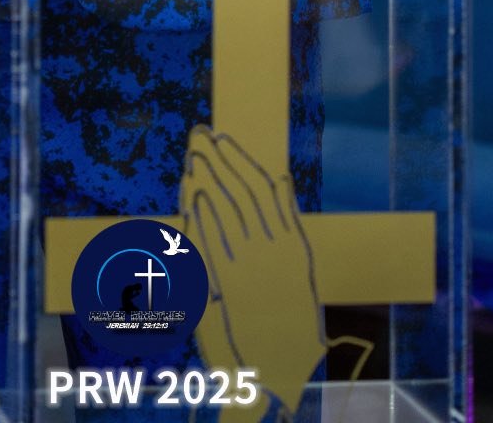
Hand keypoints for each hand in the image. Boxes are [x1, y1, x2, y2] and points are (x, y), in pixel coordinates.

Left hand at [181, 128, 325, 420]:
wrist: (286, 357)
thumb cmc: (292, 303)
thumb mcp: (299, 257)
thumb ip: (288, 216)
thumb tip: (281, 177)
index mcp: (290, 239)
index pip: (260, 188)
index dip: (239, 161)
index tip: (222, 138)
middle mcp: (271, 249)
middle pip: (240, 195)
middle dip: (218, 162)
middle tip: (199, 136)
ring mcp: (250, 267)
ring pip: (226, 214)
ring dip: (208, 182)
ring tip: (193, 157)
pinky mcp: (230, 286)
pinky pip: (213, 245)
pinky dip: (203, 218)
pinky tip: (192, 197)